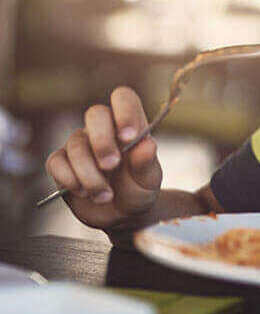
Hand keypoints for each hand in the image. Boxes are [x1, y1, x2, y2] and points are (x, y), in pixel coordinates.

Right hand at [45, 86, 162, 229]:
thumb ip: (147, 163)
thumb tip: (147, 145)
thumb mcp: (148, 180)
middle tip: (112, 166)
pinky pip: (57, 162)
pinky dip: (70, 179)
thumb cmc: (138, 190)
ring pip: (76, 144)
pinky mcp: (62, 163)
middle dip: (102, 141)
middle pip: (95, 113)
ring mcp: (81, 144)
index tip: (128, 137)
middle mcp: (103, 129)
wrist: (120, 215)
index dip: (124, 111)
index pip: (123, 98)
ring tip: (105, 195)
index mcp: (129, 125)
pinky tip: (84, 193)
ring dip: (90, 173)